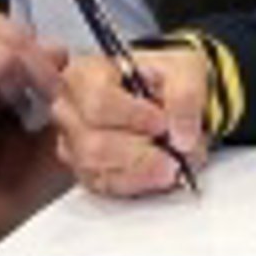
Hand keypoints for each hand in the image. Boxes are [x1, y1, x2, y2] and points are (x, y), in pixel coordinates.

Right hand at [50, 46, 208, 197]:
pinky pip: (104, 186)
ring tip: (172, 163)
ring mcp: (73, 144)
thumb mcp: (182, 69)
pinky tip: (158, 173)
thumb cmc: (162, 75)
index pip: (99, 102)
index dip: (133, 117)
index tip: (162, 123)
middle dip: (140, 154)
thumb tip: (182, 137)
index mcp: (86, 74)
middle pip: (93, 144)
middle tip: (175, 154)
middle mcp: (70, 110)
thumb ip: (185, 96)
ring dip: (140, 171)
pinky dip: (136, 183)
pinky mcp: (84, 170)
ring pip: (97, 170)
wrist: (162, 92)